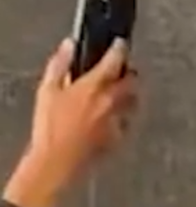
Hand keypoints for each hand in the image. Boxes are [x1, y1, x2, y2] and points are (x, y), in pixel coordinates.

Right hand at [4, 40, 138, 206]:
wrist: (58, 162)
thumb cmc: (50, 127)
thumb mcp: (48, 89)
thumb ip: (60, 64)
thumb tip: (69, 45)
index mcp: (94, 86)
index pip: (116, 60)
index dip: (121, 48)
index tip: (121, 44)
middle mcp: (112, 102)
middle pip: (134, 81)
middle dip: (131, 73)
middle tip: (123, 70)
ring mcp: (119, 121)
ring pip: (136, 102)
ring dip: (132, 94)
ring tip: (121, 92)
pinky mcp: (121, 139)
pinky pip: (130, 122)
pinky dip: (126, 115)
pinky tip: (115, 117)